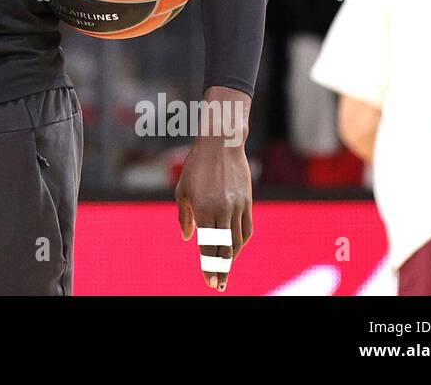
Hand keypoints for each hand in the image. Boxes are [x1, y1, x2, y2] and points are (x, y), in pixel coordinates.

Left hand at [175, 87, 253, 291]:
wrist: (221, 145)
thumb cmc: (196, 167)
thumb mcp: (182, 191)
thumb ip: (185, 216)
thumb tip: (188, 239)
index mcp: (203, 209)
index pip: (207, 245)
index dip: (209, 266)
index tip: (210, 282)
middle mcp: (222, 210)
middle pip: (224, 248)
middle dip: (221, 269)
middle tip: (218, 285)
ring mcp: (237, 207)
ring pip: (237, 241)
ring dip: (231, 259)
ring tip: (225, 271)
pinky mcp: (247, 202)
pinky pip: (246, 229)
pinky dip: (241, 242)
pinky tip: (235, 250)